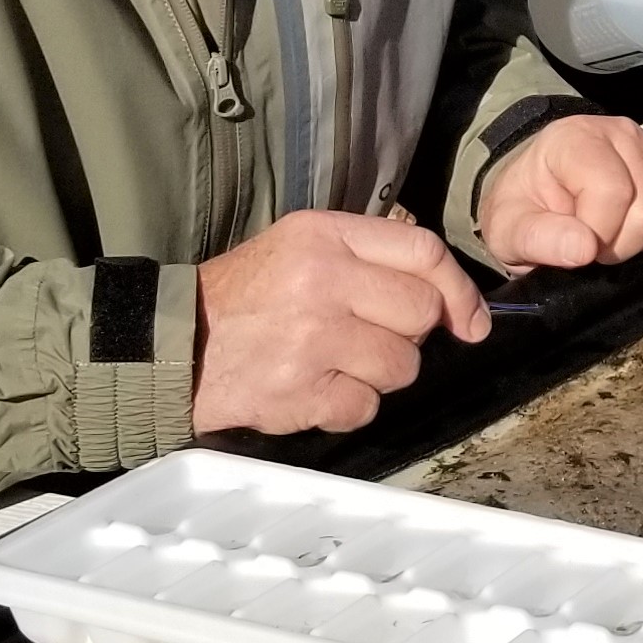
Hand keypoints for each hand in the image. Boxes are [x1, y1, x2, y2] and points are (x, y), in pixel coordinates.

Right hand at [192, 210, 485, 437]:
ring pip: (401, 366)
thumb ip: (368, 257)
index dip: (458, 290)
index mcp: (324, 235)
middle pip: (422, 313)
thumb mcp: (301, 248)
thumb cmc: (246, 298)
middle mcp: (321, 279)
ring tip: (333, 364)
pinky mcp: (299, 389)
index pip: (424, 251)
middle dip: (408, 336)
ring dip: (378, 375)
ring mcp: (312, 336)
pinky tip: (313, 390)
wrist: (173, 345)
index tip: (469, 321)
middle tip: (367, 339)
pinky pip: (364, 407)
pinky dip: (346, 407)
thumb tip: (450, 297)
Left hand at [480, 114, 642, 271]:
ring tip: (619, 233)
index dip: (598, 235)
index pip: (613, 193)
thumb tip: (583, 248)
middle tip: (596, 243)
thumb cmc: (526, 207)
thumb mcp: (510, 228)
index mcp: (577, 139)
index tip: (577, 246)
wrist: (541, 192)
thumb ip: (540, 238)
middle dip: (623, 243)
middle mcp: (623, 132)